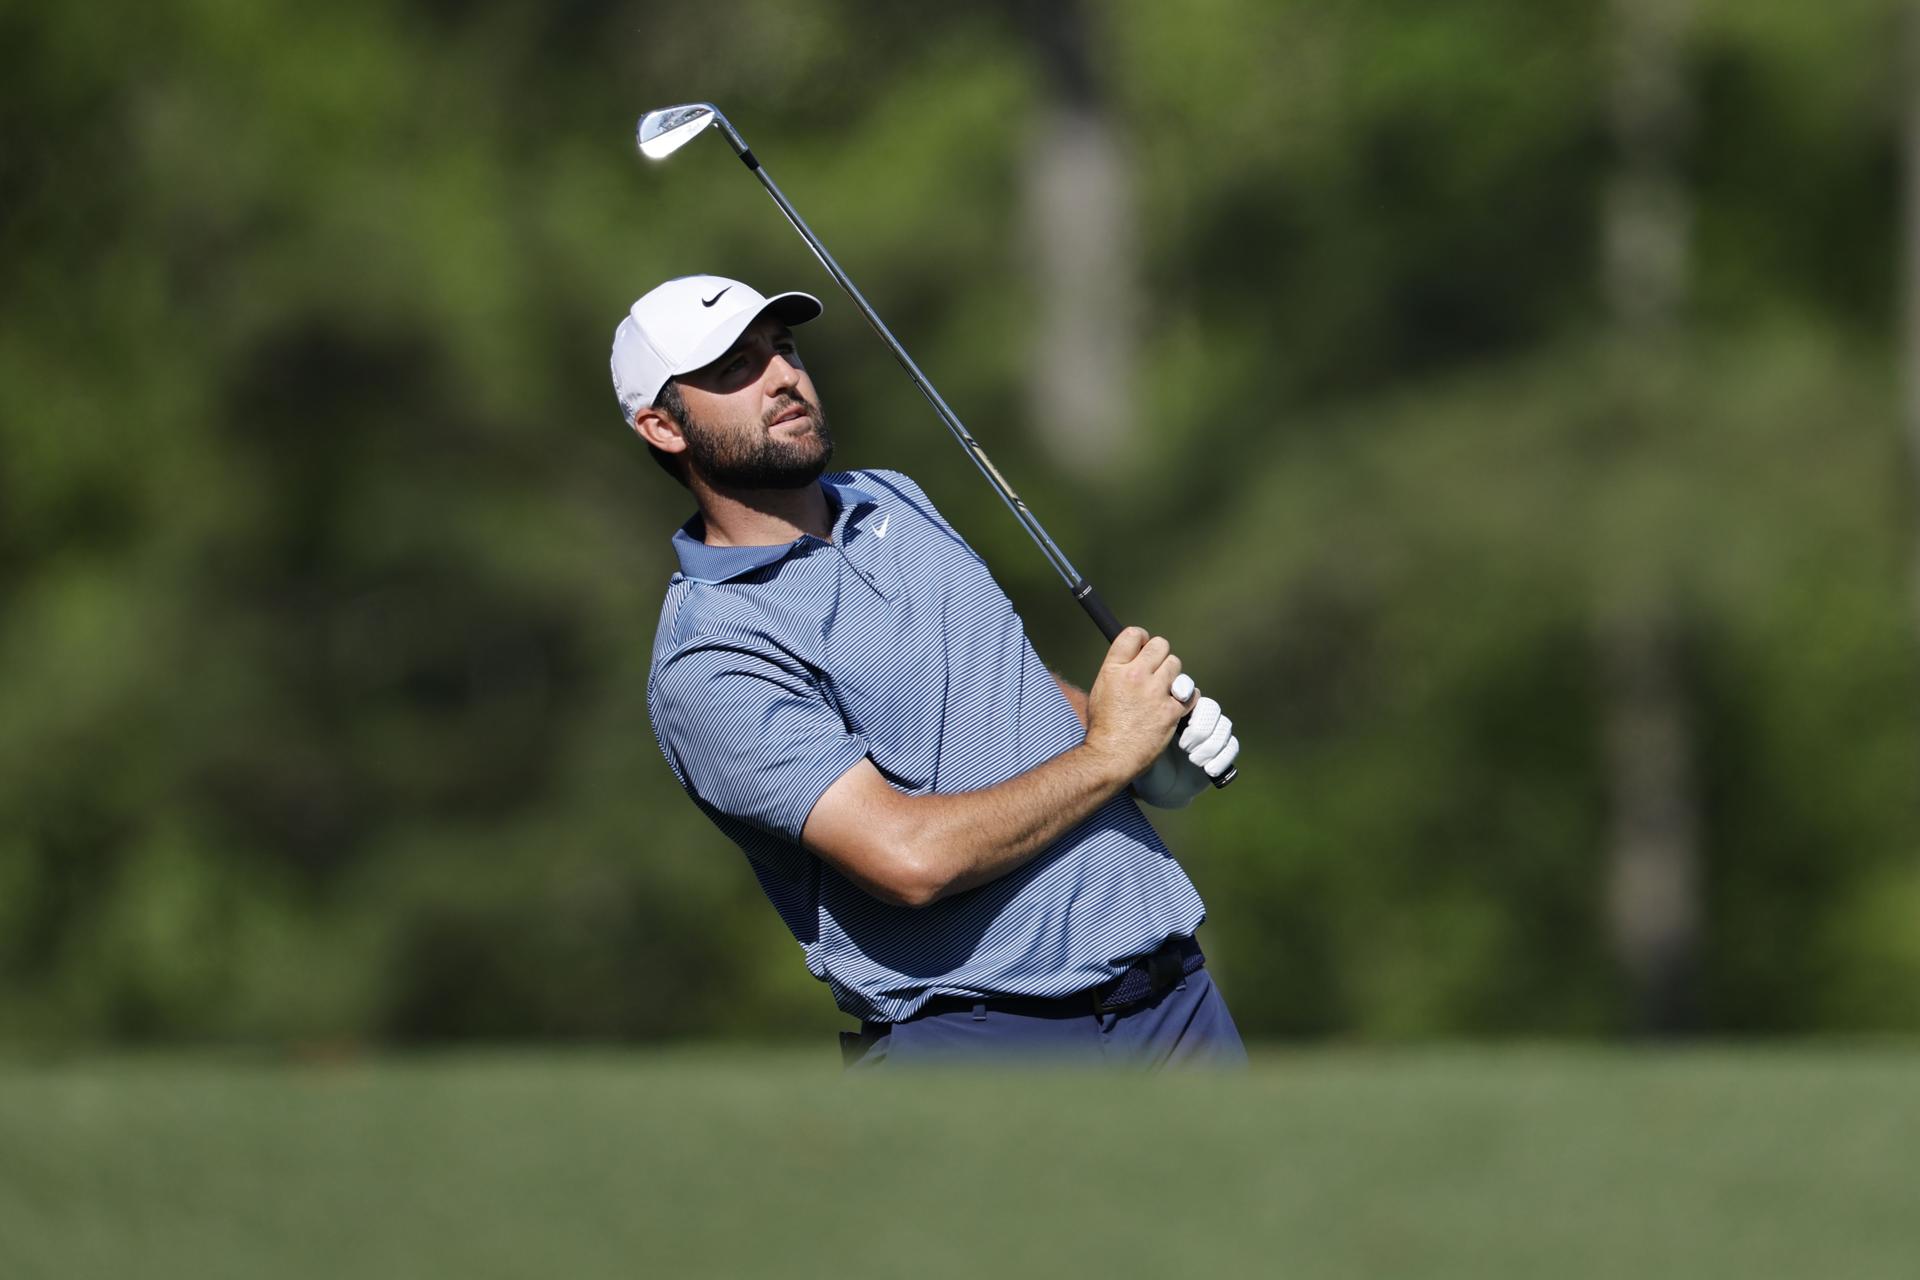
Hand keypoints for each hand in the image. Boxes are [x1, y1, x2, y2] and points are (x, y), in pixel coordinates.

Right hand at [1083, 628, 1188, 782]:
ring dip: (1173, 676)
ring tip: (1164, 691)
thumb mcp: (1101, 689)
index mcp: (1114, 669)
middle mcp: (1135, 675)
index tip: (1144, 649)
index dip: (1142, 640)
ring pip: (1176, 665)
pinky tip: (1176, 704)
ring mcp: (1155, 692)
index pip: (1134, 634)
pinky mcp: (1171, 710)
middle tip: (1156, 671)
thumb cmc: (1103, 727)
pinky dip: (1187, 698)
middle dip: (1160, 656)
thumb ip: (1118, 670)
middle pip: (1160, 645)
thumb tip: (1136, 658)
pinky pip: (1191, 692)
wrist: (1110, 756)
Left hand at [1131, 694, 1239, 808]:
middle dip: (1199, 728)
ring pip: (1224, 726)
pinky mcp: (1220, 752)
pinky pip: (1231, 747)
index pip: (1189, 692)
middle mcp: (1195, 718)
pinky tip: (1208, 769)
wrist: (1155, 787)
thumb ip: (1143, 715)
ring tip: (1194, 760)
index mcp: (1175, 708)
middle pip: (1210, 708)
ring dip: (1210, 745)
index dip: (1187, 691)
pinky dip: (1221, 758)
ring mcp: (1209, 735)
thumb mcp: (1137, 735)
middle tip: (1184, 745)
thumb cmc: (1140, 760)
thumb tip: (1147, 691)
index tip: (1179, 698)